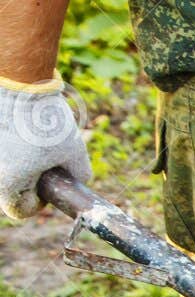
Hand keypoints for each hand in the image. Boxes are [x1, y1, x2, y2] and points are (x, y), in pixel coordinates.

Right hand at [0, 77, 89, 218]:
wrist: (17, 79)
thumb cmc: (47, 119)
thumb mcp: (74, 152)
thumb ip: (78, 176)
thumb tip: (75, 182)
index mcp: (9, 184)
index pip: (20, 210)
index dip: (38, 202)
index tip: (48, 185)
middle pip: (7, 189)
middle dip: (26, 179)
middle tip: (40, 160)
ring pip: (1, 167)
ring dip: (14, 160)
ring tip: (28, 138)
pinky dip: (5, 141)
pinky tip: (16, 126)